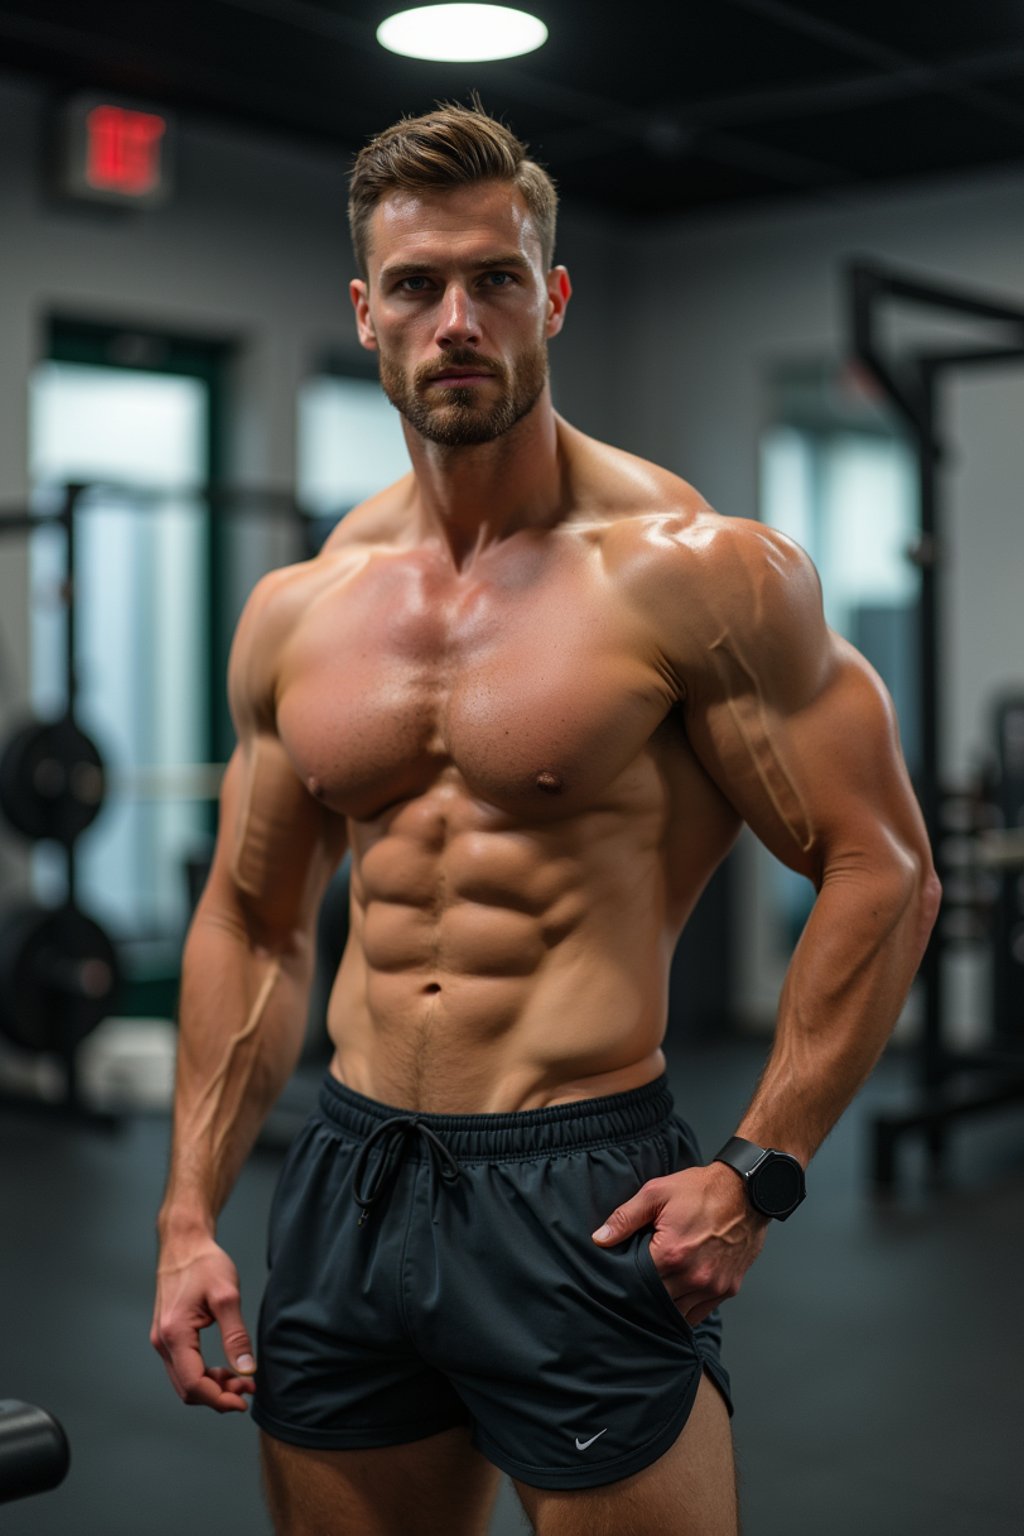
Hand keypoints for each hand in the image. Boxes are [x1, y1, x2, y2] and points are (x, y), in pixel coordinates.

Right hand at [151, 1237, 256, 1412]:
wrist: (184, 1244)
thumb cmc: (204, 1263)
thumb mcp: (227, 1296)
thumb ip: (236, 1336)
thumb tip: (246, 1370)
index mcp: (175, 1334)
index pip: (194, 1384)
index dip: (220, 1399)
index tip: (246, 1400)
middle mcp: (162, 1342)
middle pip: (187, 1389)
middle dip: (219, 1396)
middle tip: (248, 1388)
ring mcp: (162, 1340)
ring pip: (185, 1381)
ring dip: (212, 1387)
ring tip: (241, 1379)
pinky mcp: (168, 1336)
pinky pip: (184, 1368)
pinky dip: (204, 1375)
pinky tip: (225, 1369)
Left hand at [592, 1163, 768, 1326]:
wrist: (747, 1191)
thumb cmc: (701, 1190)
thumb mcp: (656, 1193)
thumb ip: (625, 1218)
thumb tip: (599, 1239)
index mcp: (672, 1254)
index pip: (637, 1284)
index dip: (626, 1283)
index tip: (618, 1281)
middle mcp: (694, 1277)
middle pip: (657, 1303)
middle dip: (643, 1298)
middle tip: (633, 1290)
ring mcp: (713, 1286)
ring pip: (678, 1314)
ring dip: (664, 1308)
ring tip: (653, 1296)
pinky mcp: (728, 1289)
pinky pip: (700, 1313)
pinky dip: (686, 1310)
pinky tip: (675, 1299)